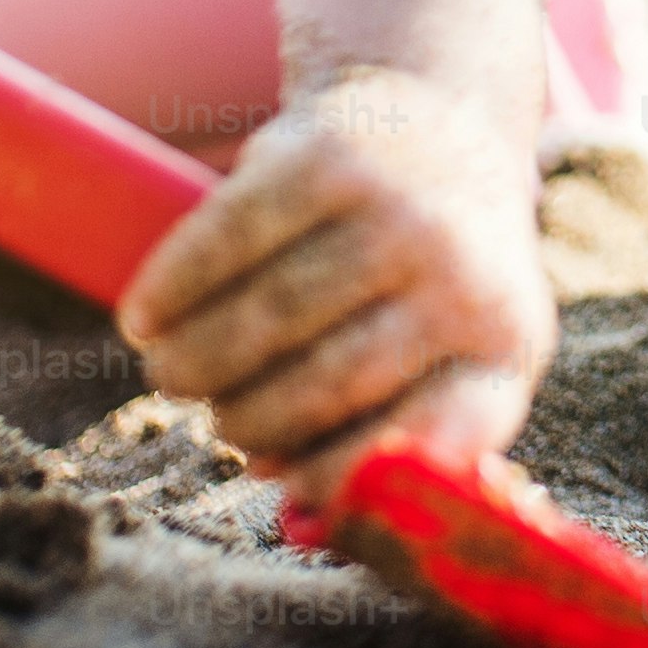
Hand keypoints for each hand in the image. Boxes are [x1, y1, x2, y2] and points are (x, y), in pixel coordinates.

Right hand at [114, 63, 553, 510]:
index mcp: (503, 344)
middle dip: (249, 420)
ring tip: (172, 374)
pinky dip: (173, 289)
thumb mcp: (446, 353)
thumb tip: (301, 524)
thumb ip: (381, 440)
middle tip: (215, 420)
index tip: (290, 493)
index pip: (442, 438)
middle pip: (327, 383)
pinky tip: (143, 318)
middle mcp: (464, 275)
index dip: (357, 481)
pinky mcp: (330, 156)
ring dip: (199, 362)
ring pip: (268, 315)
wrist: (442, 123)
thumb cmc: (429, 278)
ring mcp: (400, 210)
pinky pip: (228, 239)